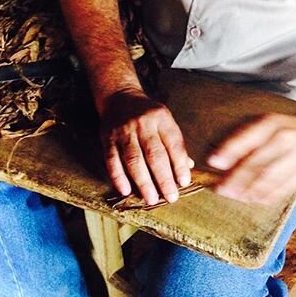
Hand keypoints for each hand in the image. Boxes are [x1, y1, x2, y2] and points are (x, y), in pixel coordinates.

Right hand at [99, 90, 192, 205]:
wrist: (119, 97)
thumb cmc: (147, 114)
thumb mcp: (165, 121)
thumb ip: (175, 143)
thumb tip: (187, 168)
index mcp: (161, 118)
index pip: (173, 143)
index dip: (179, 164)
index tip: (184, 182)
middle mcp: (143, 123)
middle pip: (154, 154)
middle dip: (164, 178)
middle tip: (171, 197)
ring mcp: (124, 130)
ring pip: (134, 159)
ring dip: (143, 182)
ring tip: (151, 199)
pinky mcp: (108, 137)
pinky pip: (112, 160)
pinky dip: (119, 177)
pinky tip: (126, 191)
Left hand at [206, 113, 295, 204]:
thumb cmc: (294, 130)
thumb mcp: (271, 125)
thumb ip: (247, 141)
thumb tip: (219, 161)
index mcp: (272, 124)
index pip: (247, 138)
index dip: (229, 150)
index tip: (213, 162)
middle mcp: (285, 137)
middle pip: (257, 161)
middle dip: (236, 177)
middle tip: (220, 188)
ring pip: (270, 177)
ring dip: (250, 190)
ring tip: (236, 197)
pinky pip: (286, 187)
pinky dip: (268, 195)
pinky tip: (256, 199)